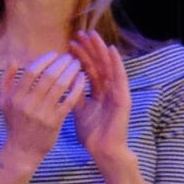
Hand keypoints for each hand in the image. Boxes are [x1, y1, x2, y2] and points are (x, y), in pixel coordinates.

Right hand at [0, 50, 86, 167]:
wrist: (22, 150)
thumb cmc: (15, 123)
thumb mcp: (4, 102)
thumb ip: (7, 80)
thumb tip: (13, 60)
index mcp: (14, 97)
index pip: (31, 71)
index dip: (45, 59)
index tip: (55, 54)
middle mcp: (27, 104)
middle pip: (48, 76)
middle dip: (62, 63)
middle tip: (70, 57)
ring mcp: (42, 113)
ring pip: (61, 86)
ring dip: (71, 72)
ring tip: (77, 65)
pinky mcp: (55, 121)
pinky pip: (69, 99)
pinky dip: (77, 87)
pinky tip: (82, 79)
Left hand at [64, 29, 132, 167]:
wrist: (104, 150)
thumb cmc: (92, 133)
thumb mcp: (78, 111)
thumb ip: (73, 97)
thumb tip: (60, 83)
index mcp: (98, 91)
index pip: (88, 69)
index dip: (80, 56)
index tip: (69, 43)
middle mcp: (109, 89)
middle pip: (99, 64)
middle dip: (90, 48)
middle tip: (80, 33)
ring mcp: (117, 92)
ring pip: (109, 66)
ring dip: (101, 50)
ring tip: (94, 35)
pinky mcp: (123, 97)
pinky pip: (120, 77)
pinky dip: (116, 63)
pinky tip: (112, 50)